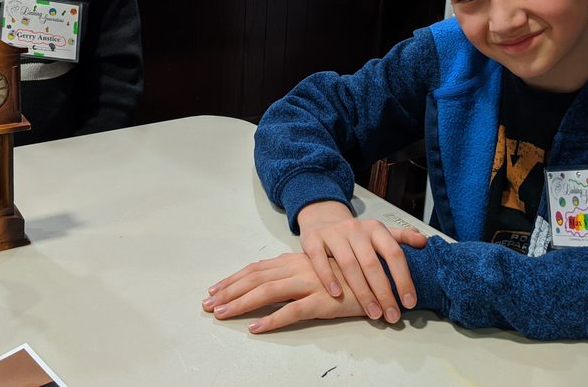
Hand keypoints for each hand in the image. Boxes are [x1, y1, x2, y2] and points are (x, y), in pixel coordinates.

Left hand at [203, 253, 363, 332]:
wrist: (380, 275)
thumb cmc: (348, 275)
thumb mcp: (316, 270)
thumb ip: (294, 273)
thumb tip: (270, 281)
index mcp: (294, 261)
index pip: (256, 269)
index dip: (233, 279)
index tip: (214, 289)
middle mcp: (297, 268)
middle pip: (255, 278)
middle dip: (228, 291)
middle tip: (207, 304)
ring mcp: (308, 283)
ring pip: (266, 292)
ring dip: (241, 303)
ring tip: (222, 313)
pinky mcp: (321, 301)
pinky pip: (291, 311)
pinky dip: (271, 320)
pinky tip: (256, 327)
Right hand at [297, 201, 427, 323]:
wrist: (323, 218)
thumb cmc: (355, 234)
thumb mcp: (379, 232)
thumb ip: (401, 237)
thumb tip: (424, 242)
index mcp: (375, 229)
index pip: (393, 253)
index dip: (403, 278)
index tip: (409, 301)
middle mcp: (356, 229)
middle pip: (372, 263)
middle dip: (384, 292)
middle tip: (392, 315)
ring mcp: (334, 234)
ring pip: (349, 265)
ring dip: (362, 292)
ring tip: (373, 312)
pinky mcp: (313, 240)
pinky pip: (320, 260)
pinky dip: (328, 277)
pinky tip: (336, 294)